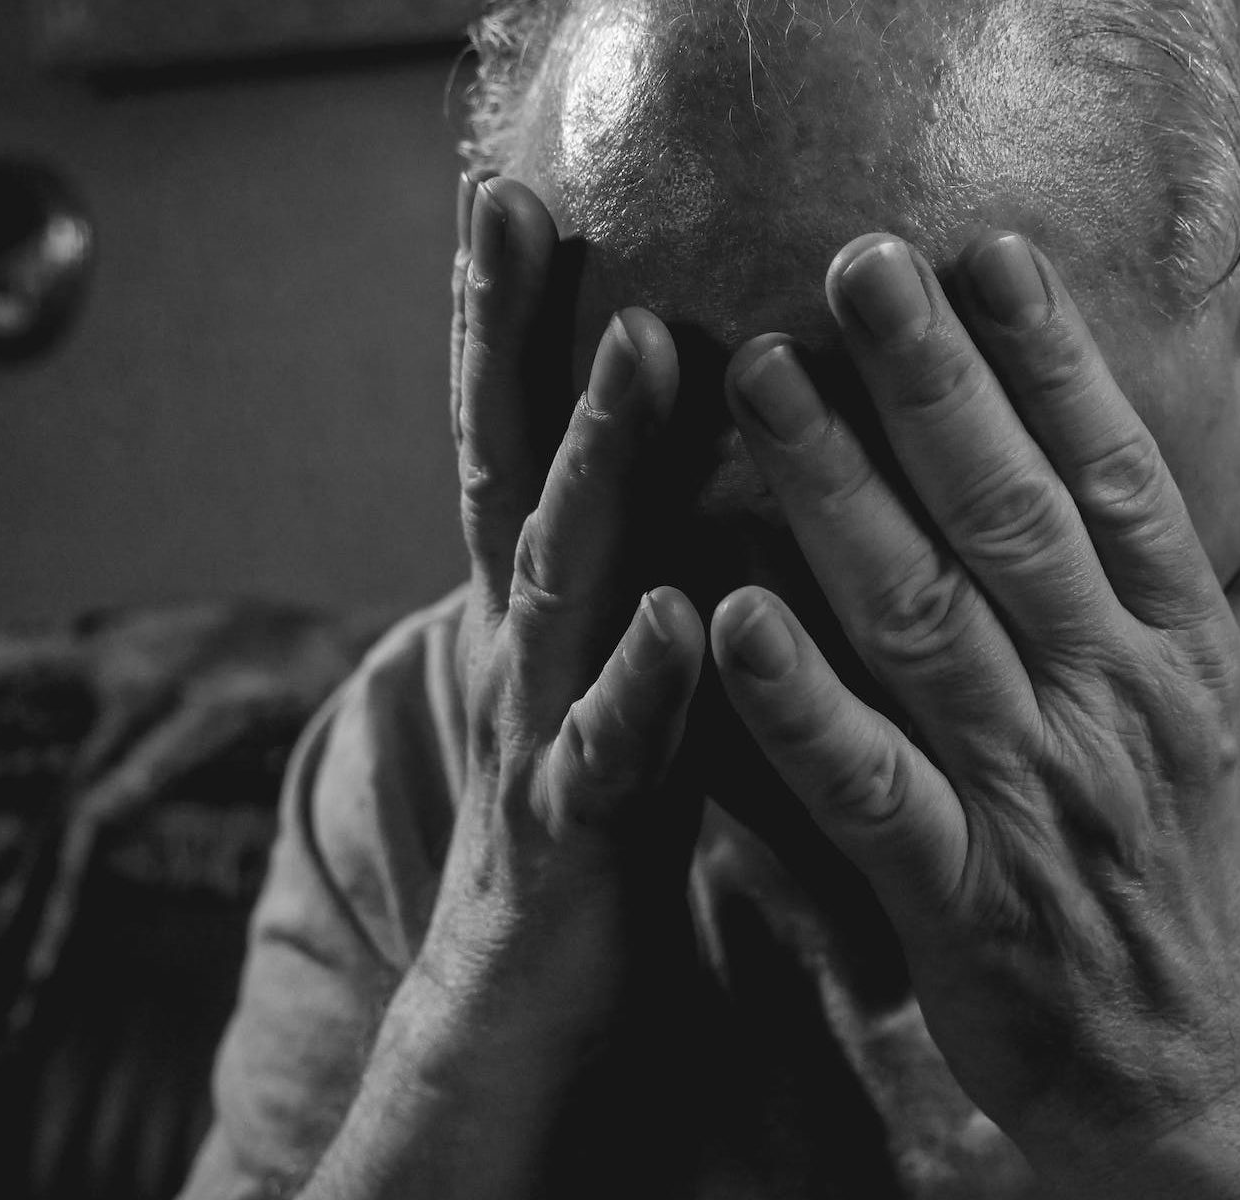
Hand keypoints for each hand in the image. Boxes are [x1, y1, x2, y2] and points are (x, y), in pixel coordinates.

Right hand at [302, 175, 703, 1199]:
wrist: (531, 1024)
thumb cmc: (602, 836)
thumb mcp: (628, 685)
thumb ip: (658, 580)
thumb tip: (727, 484)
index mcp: (562, 616)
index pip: (528, 445)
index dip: (519, 326)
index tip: (521, 198)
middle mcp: (535, 657)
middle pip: (513, 476)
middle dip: (513, 342)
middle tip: (512, 211)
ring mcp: (542, 744)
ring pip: (558, 590)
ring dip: (594, 468)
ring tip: (640, 356)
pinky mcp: (573, 848)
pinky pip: (612, 762)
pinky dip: (642, 688)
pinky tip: (685, 623)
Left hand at [710, 232, 1239, 1195]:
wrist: (1218, 1086)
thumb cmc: (1213, 894)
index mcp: (1183, 654)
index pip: (1121, 476)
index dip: (1054, 357)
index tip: (987, 251)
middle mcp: (1116, 703)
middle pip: (1013, 511)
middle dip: (930, 380)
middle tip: (852, 263)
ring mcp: (1038, 797)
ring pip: (925, 616)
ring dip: (838, 491)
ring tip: (765, 381)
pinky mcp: (965, 897)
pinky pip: (870, 785)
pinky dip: (801, 701)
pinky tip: (732, 615)